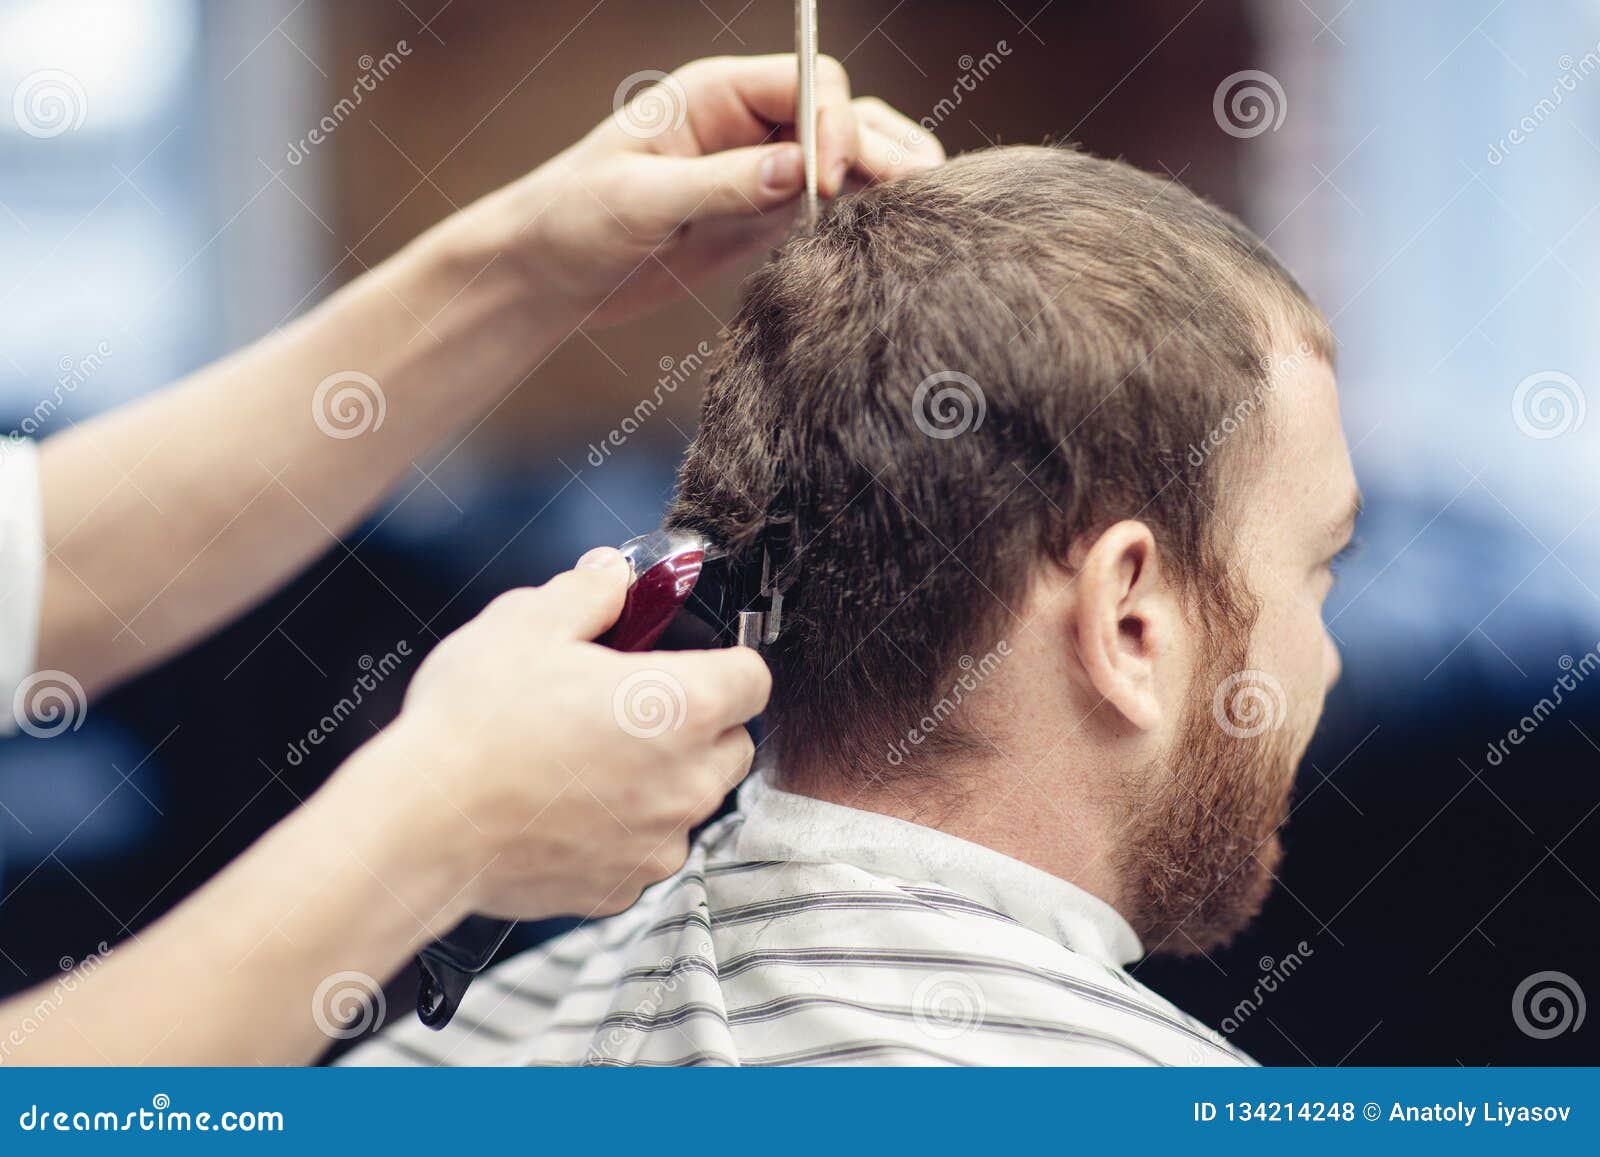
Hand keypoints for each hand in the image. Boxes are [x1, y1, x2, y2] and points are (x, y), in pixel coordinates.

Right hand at [346, 547, 769, 922]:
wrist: (423, 824)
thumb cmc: (476, 722)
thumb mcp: (527, 623)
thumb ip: (589, 592)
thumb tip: (613, 575)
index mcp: (684, 706)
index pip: (754, 680)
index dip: (724, 664)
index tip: (689, 662)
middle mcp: (688, 781)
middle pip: (732, 746)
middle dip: (700, 725)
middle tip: (633, 709)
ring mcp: (657, 842)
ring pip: (690, 803)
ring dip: (662, 782)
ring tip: (591, 760)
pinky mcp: (620, 888)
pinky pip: (643, 851)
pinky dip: (622, 833)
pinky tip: (567, 810)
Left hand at [461, 53, 944, 335]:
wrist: (550, 275)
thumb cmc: (574, 221)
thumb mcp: (640, 201)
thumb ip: (722, 184)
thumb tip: (797, 173)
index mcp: (718, 95)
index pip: (811, 85)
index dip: (835, 126)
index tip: (829, 185)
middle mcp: (752, 124)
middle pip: (846, 117)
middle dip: (882, 150)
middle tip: (917, 198)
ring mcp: (766, 171)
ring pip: (850, 161)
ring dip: (886, 181)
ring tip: (925, 215)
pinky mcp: (768, 220)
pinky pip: (832, 210)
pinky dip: (864, 220)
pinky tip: (889, 243)